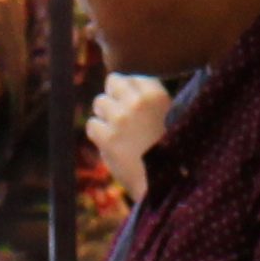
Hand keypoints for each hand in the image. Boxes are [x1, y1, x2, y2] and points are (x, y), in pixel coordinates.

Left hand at [89, 72, 171, 191]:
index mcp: (157, 95)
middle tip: (123, 118)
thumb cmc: (166, 150)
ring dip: (105, 117)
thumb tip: (117, 82)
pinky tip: (112, 145)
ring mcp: (121, 118)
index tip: (136, 107)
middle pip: (113, 82)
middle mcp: (138, 102)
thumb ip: (146, 98)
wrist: (164, 184)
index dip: (130, 91)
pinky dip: (99, 136)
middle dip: (114, 97)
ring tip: (119, 133)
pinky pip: (92, 125)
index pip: (132, 76)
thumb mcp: (167, 116)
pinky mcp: (108, 137)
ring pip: (99, 103)